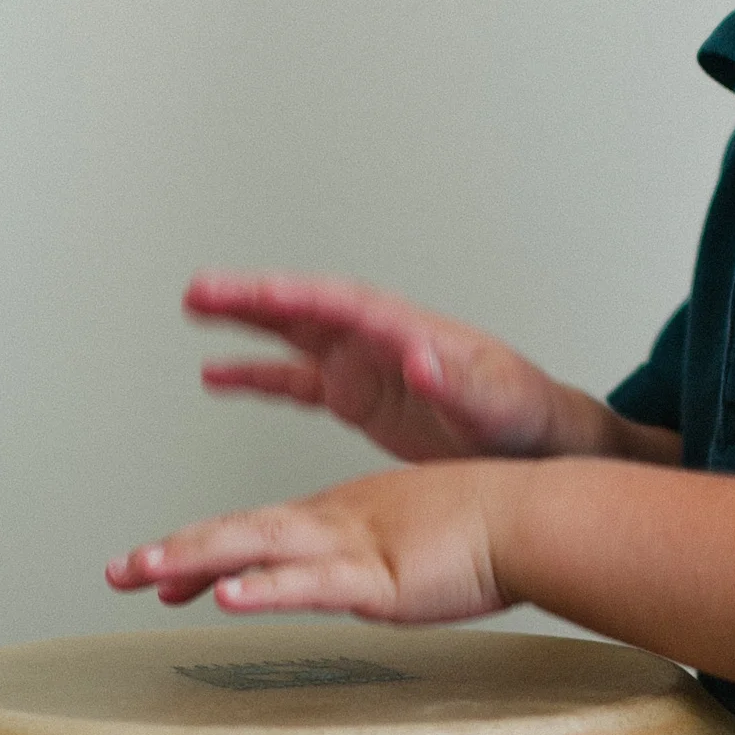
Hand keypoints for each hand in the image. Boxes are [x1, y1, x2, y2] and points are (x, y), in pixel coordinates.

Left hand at [106, 462, 513, 621]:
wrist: (530, 514)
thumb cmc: (485, 531)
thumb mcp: (412, 549)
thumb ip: (376, 566)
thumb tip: (358, 586)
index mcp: (341, 516)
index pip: (256, 533)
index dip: (201, 551)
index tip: (159, 570)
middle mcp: (334, 524)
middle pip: (238, 533)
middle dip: (173, 553)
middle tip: (119, 570)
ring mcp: (351, 546)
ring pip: (256, 550)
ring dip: (195, 560)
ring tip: (144, 574)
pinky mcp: (377, 575)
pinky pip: (310, 583)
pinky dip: (264, 587)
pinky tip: (226, 595)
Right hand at [181, 271, 606, 464]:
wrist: (540, 445)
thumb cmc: (527, 417)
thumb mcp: (499, 402)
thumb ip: (458, 380)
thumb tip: (420, 356)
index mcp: (409, 333)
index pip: (342, 304)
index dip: (296, 296)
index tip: (254, 292)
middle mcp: (379, 340)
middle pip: (306, 308)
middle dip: (253, 298)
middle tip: (200, 289)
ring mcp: (365, 366)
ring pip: (292, 336)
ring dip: (246, 326)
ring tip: (195, 310)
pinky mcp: (359, 396)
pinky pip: (295, 382)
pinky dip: (257, 378)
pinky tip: (217, 374)